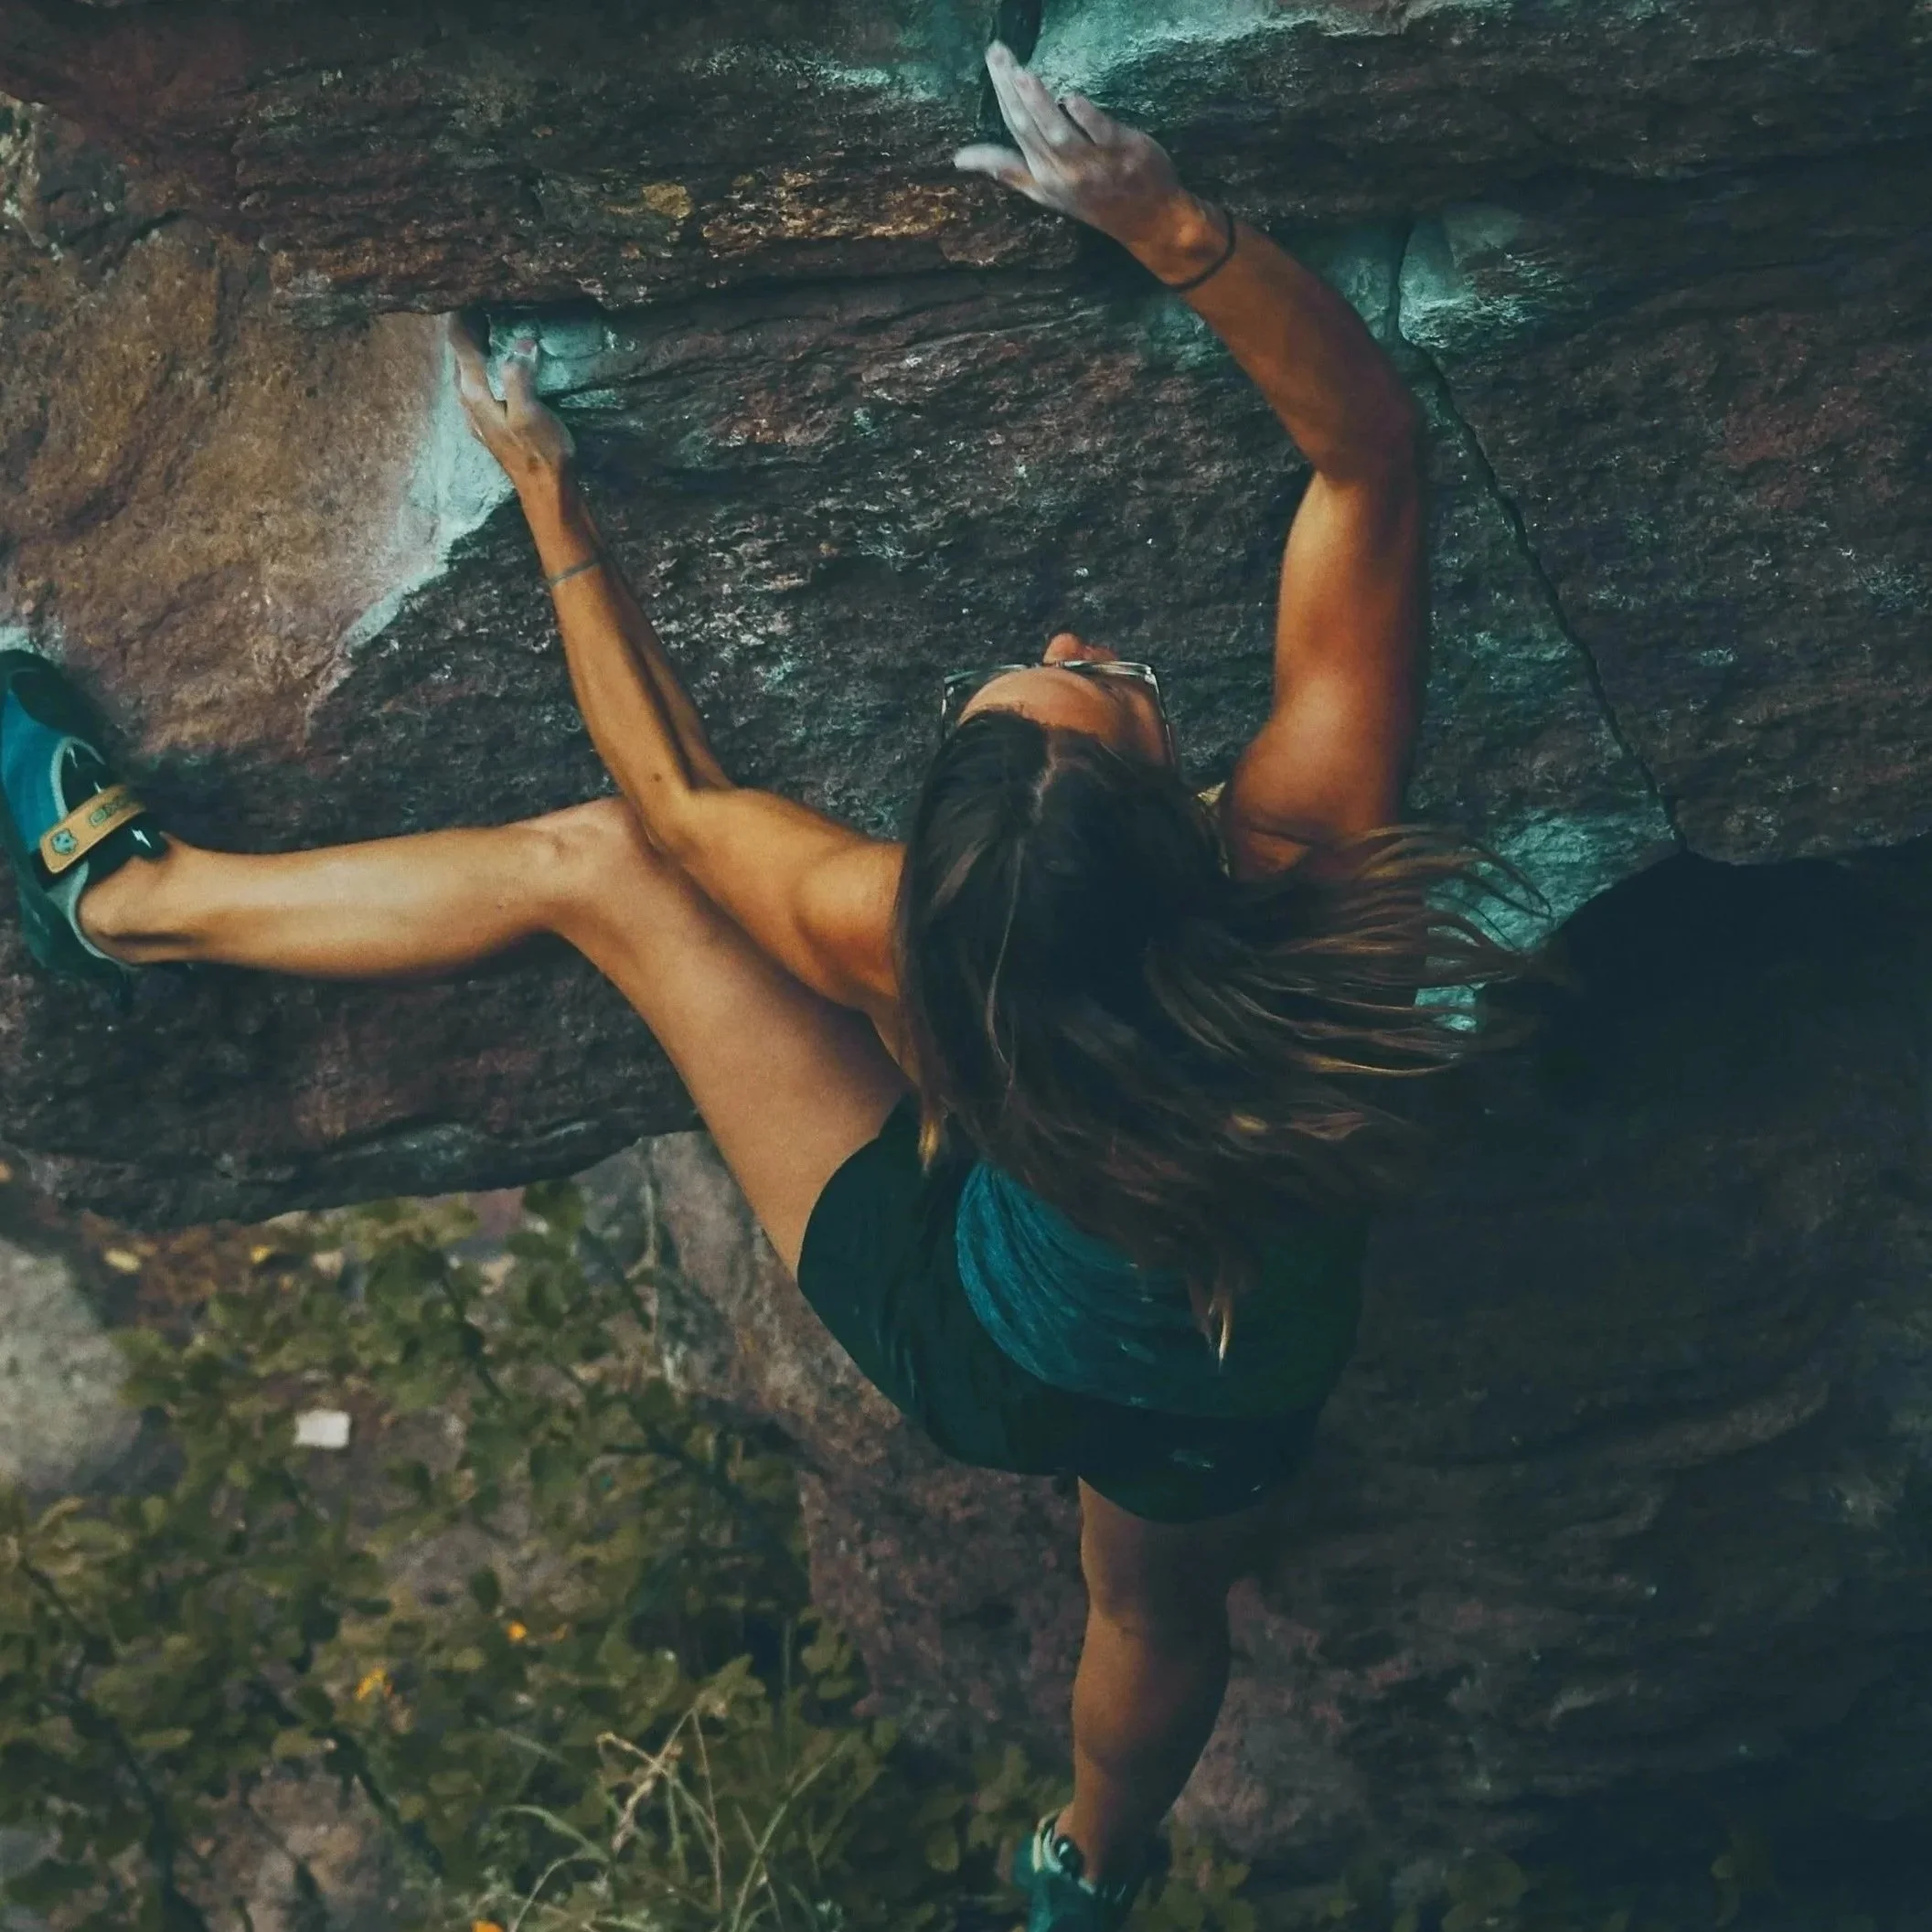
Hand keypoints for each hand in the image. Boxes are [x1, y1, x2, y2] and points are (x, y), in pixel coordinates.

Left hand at [449, 316, 574, 491]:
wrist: (546, 492)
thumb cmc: (540, 453)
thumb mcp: (530, 413)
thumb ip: (518, 375)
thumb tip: (520, 344)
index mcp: (474, 393)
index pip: (461, 344)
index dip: (464, 317)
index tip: (473, 292)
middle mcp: (469, 402)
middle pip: (461, 355)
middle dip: (469, 329)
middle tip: (483, 303)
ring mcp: (478, 415)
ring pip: (469, 370)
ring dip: (477, 348)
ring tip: (490, 326)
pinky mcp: (491, 424)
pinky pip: (481, 384)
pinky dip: (486, 367)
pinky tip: (498, 365)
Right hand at [952, 40, 1192, 250]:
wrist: (1148, 221)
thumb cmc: (1095, 203)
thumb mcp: (1045, 193)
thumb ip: (1008, 170)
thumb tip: (961, 159)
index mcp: (1042, 176)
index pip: (1016, 129)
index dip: (1002, 94)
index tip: (992, 60)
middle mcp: (1063, 172)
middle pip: (1030, 127)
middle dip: (1011, 90)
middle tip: (998, 53)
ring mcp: (1093, 165)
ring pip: (1059, 133)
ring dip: (1039, 104)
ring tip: (1022, 74)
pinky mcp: (1122, 154)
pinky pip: (1101, 135)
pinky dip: (1086, 118)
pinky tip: (1072, 98)